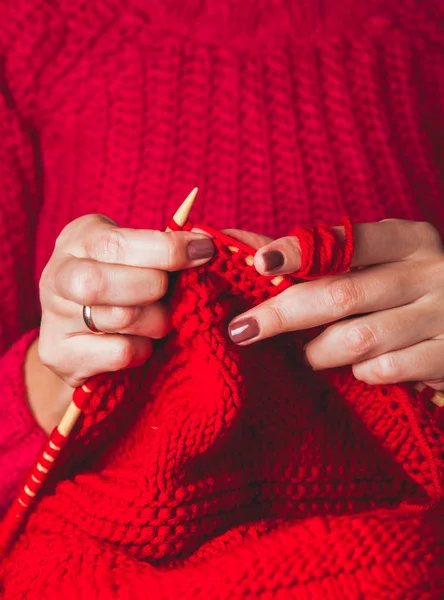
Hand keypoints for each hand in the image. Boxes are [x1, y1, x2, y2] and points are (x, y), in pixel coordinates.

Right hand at [29, 214, 214, 431]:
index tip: (203, 251)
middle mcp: (56, 275)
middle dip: (153, 288)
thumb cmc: (124, 282)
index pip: (116, 243)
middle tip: (168, 293)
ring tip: (159, 319)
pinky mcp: (60, 356)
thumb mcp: (138, 253)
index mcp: (79, 238)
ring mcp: (53, 318)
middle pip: (101, 283)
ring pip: (118, 319)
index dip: (165, 249)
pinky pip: (119, 353)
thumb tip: (206, 244)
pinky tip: (142, 344)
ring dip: (155, 321)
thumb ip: (166, 248)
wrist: (83, 332)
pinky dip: (142, 350)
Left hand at [226, 220, 443, 389]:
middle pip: (342, 294)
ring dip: (320, 351)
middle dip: (284, 314)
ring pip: (359, 339)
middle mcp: (430, 272)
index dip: (300, 252)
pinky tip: (359, 366)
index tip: (260, 264)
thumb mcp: (373, 262)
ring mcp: (443, 315)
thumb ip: (312, 254)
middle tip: (244, 330)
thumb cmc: (403, 288)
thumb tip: (240, 242)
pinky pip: (386, 369)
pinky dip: (361, 372)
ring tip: (309, 354)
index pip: (347, 241)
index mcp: (407, 240)